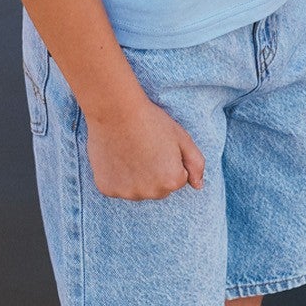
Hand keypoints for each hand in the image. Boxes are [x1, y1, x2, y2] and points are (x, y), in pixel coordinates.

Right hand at [85, 96, 205, 200]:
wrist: (116, 111)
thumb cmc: (151, 121)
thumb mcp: (182, 138)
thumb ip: (196, 164)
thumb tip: (198, 186)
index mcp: (172, 181)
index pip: (178, 179)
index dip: (171, 161)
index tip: (160, 145)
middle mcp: (150, 192)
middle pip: (158, 188)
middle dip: (155, 173)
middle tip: (146, 148)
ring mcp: (127, 193)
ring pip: (138, 189)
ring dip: (136, 177)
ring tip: (130, 151)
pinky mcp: (107, 189)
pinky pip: (117, 188)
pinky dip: (117, 177)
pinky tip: (116, 157)